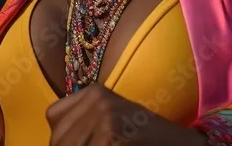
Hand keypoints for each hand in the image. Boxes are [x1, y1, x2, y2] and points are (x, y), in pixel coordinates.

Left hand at [46, 85, 206, 145]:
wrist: (178, 144)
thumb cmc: (142, 136)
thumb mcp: (110, 118)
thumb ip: (83, 124)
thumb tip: (57, 141)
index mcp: (94, 91)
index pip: (53, 117)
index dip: (60, 137)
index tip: (75, 144)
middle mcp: (97, 100)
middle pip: (59, 138)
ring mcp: (105, 118)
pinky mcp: (112, 137)